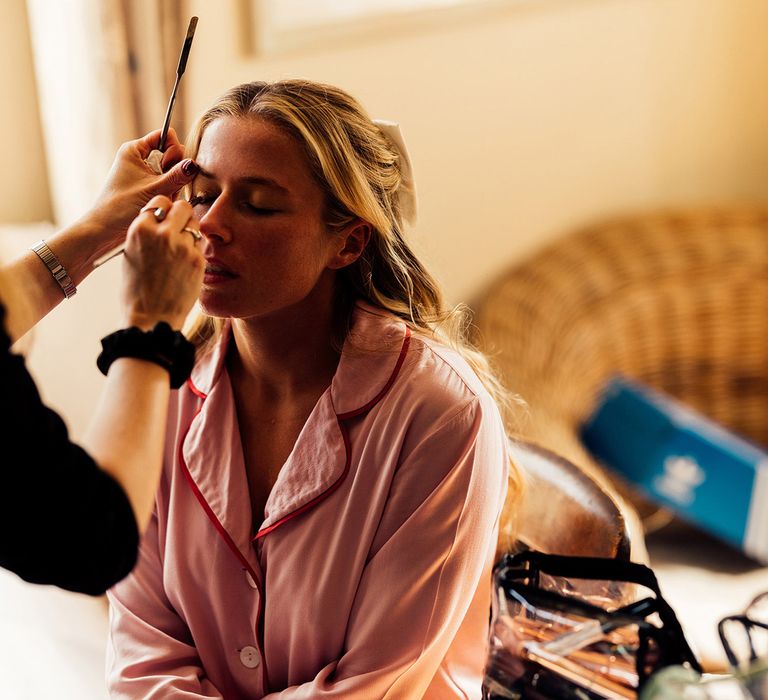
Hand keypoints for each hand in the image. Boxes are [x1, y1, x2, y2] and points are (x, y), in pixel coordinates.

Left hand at [84, 129, 198, 253]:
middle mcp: (139, 158)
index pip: (165, 136)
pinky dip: (169, 193)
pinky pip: (167, 184)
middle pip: (171, 155)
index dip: (173, 150)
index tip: (167, 166)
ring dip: (173, 185)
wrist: (105, 229)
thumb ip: (177, 176)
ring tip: (163, 198)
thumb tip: (194, 164)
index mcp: (135, 150)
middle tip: (167, 186)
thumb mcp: (154, 190)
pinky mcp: (146, 186)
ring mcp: (144, 173)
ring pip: (171, 172)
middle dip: (175, 171)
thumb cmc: (121, 207)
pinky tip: (163, 203)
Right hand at [120, 195, 203, 330]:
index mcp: (140, 230)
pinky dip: (194, 249)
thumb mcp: (131, 254)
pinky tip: (186, 262)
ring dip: (190, 231)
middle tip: (178, 228)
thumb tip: (159, 219)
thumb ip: (146, 233)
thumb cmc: (137, 289)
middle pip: (182, 206)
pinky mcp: (198, 260)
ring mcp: (183, 246)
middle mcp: (162, 234)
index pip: (160, 202)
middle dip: (181, 214)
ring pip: (195, 223)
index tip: (165, 218)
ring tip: (182, 246)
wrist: (151, 318)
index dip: (163, 209)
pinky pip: (200, 244)